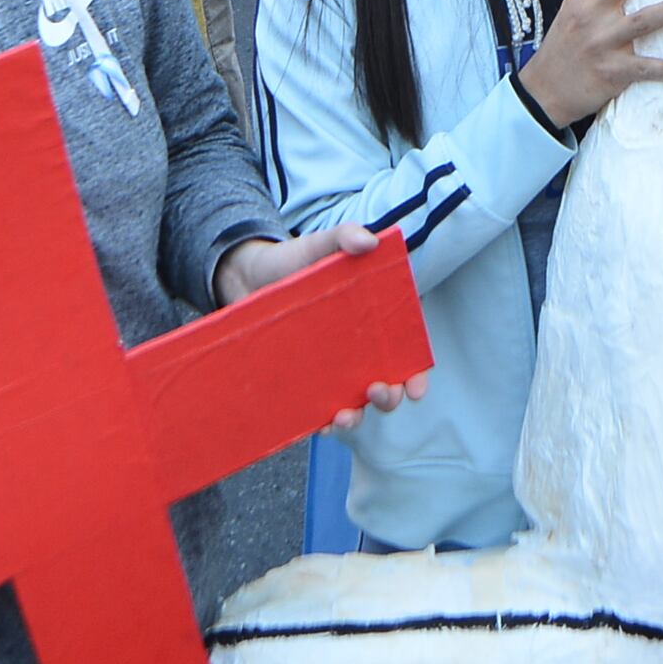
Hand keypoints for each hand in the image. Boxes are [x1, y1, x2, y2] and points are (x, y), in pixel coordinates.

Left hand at [209, 225, 430, 429]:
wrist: (246, 276)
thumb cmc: (293, 261)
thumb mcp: (318, 245)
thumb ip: (343, 238)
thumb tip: (369, 242)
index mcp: (372, 322)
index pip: (404, 352)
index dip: (416, 373)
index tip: (416, 388)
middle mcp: (356, 352)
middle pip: (385, 385)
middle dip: (389, 397)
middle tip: (376, 390)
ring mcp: (329, 370)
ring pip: (354, 405)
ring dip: (356, 418)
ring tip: (344, 415)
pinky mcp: (301, 382)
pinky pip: (316, 411)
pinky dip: (322, 424)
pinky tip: (321, 425)